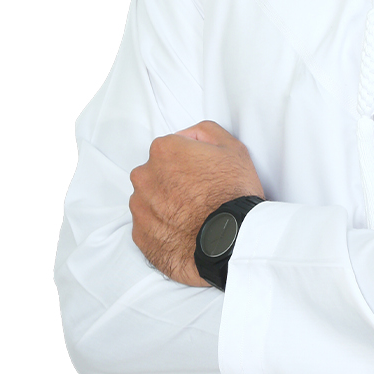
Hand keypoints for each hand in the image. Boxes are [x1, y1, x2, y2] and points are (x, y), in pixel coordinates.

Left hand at [129, 120, 264, 286]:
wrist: (229, 241)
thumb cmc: (232, 195)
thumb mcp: (233, 148)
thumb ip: (205, 132)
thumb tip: (190, 136)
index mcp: (164, 151)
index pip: (172, 148)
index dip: (190, 160)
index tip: (203, 173)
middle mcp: (144, 176)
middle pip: (157, 172)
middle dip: (174, 180)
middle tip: (200, 194)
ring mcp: (139, 206)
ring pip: (150, 198)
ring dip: (166, 203)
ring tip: (193, 215)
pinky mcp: (140, 234)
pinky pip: (148, 225)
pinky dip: (162, 226)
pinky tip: (184, 230)